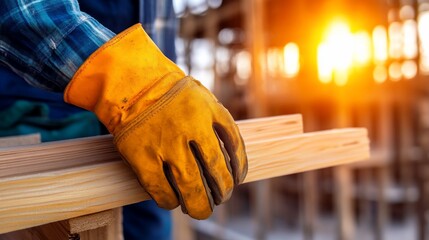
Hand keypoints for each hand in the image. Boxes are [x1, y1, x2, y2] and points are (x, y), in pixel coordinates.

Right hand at [64, 24, 247, 218]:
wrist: (132, 83)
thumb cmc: (172, 94)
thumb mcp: (204, 98)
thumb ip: (218, 123)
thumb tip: (231, 160)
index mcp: (209, 112)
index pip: (235, 148)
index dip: (239, 169)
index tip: (236, 180)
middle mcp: (189, 128)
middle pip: (216, 172)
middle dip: (222, 192)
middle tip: (220, 198)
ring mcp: (165, 144)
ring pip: (190, 186)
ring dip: (199, 204)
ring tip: (201, 209)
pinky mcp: (141, 156)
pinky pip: (160, 190)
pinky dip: (170, 201)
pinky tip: (174, 202)